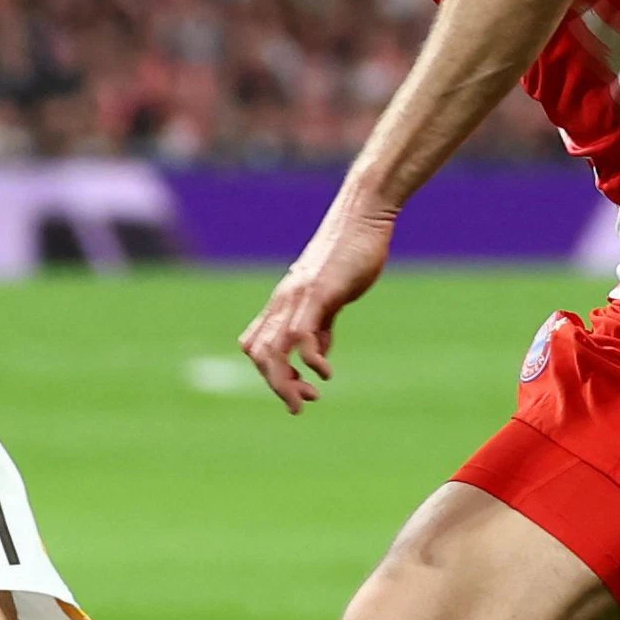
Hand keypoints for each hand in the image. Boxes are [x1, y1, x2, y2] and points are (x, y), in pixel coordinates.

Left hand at [240, 206, 394, 413]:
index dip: (269, 373)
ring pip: (273, 350)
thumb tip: (317, 352)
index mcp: (284, 301)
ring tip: (308, 399)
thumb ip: (322, 322)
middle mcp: (284, 300)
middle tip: (300, 405)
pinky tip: (325, 372)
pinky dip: (310, 360)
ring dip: (287, 382)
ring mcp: (298, 296)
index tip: (297, 389)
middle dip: (276, 386)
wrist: (364, 214)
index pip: (256, 345)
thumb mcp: (332, 294)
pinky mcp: (318, 292)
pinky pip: (300, 335)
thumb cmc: (351, 250)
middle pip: (258, 354)